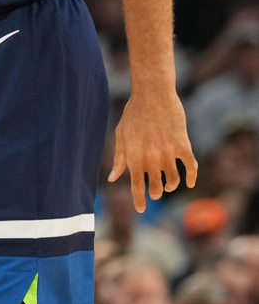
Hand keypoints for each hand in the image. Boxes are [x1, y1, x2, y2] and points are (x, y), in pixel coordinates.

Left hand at [108, 91, 197, 212]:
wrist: (152, 93)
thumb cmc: (133, 112)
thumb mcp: (121, 134)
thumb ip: (119, 158)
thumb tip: (112, 178)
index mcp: (134, 157)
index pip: (137, 187)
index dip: (140, 201)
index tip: (141, 210)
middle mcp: (151, 159)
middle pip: (156, 187)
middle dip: (156, 192)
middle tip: (156, 190)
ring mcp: (168, 153)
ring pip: (173, 181)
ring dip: (171, 185)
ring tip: (169, 184)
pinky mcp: (183, 145)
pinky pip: (190, 168)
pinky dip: (190, 177)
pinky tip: (189, 181)